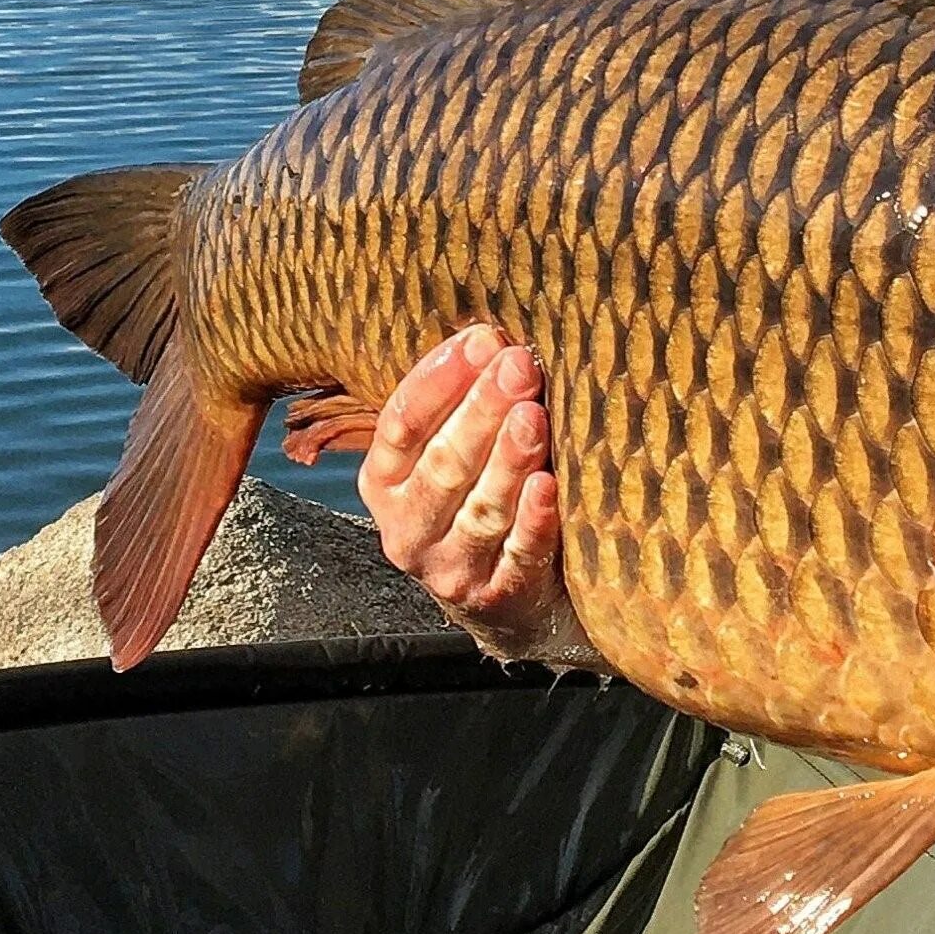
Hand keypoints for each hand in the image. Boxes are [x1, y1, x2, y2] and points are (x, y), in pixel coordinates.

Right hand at [357, 326, 564, 647]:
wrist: (501, 598)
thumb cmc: (473, 498)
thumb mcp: (444, 454)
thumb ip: (455, 406)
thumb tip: (491, 335)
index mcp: (385, 482)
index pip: (401, 425)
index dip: (439, 381)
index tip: (480, 340)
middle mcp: (408, 528)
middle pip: (443, 464)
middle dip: (481, 409)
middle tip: (518, 365)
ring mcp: (451, 567)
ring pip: (480, 508)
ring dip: (508, 459)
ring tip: (533, 415)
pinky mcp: (498, 596)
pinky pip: (517, 555)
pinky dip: (533, 521)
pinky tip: (549, 486)